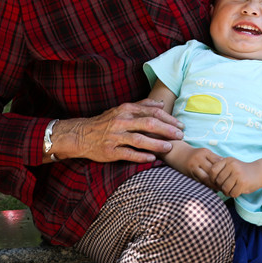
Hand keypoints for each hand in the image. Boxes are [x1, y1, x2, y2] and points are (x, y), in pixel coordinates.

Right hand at [51, 99, 183, 163]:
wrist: (81, 135)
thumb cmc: (106, 122)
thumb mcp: (122, 109)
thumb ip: (142, 106)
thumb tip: (161, 104)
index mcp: (126, 109)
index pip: (152, 112)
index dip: (168, 118)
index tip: (180, 125)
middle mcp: (121, 121)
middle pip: (149, 124)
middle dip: (167, 130)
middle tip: (180, 135)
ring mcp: (115, 136)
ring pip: (139, 140)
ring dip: (156, 144)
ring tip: (169, 147)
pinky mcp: (110, 151)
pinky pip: (128, 153)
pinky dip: (140, 156)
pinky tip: (152, 158)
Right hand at [170, 146, 223, 188]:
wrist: (177, 153)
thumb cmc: (195, 154)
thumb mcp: (204, 153)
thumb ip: (214, 159)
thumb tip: (227, 167)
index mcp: (205, 152)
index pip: (218, 161)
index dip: (225, 169)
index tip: (231, 175)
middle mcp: (199, 158)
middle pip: (213, 170)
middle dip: (220, 178)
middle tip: (228, 184)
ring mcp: (194, 166)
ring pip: (207, 177)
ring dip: (214, 184)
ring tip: (221, 189)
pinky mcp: (189, 173)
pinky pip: (200, 181)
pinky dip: (207, 185)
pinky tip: (212, 188)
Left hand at [210, 157, 261, 197]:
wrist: (259, 172)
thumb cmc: (242, 171)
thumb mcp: (231, 165)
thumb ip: (220, 170)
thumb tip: (207, 181)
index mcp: (228, 160)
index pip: (212, 171)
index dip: (213, 179)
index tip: (218, 182)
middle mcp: (232, 165)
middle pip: (218, 181)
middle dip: (221, 187)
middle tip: (227, 187)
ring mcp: (238, 174)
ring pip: (224, 188)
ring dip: (227, 192)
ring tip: (232, 189)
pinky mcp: (243, 183)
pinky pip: (232, 193)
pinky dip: (233, 194)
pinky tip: (237, 191)